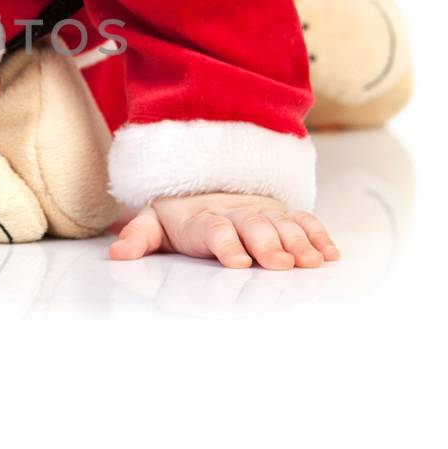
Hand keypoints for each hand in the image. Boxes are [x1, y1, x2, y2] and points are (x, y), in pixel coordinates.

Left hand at [108, 192, 339, 269]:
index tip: (237, 262)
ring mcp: (262, 212)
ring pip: (283, 224)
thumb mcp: (155, 223)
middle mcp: (237, 213)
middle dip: (269, 244)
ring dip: (300, 242)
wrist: (204, 183)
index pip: (214, 229)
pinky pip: (303, 221)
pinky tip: (330, 254)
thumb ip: (139, 238)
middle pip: (254, 226)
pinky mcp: (282, 214)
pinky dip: (318, 235)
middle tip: (282, 265)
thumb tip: (117, 254)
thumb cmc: (180, 216)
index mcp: (204, 218)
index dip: (226, 244)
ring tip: (313, 262)